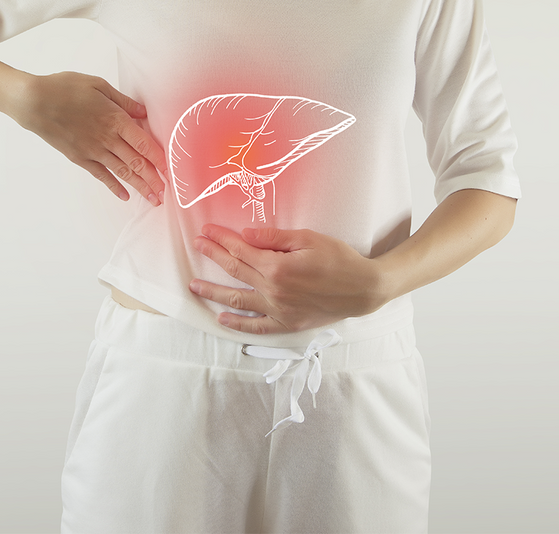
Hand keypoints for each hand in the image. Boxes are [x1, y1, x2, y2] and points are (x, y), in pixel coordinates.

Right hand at [11, 71, 165, 204]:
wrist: (34, 101)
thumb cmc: (65, 88)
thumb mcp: (98, 85)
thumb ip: (124, 101)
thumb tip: (143, 113)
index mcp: (115, 119)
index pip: (144, 143)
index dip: (159, 158)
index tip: (170, 169)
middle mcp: (107, 138)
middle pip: (136, 162)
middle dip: (153, 179)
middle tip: (166, 192)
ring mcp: (93, 150)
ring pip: (122, 172)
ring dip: (139, 186)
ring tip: (153, 199)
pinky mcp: (79, 157)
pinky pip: (101, 175)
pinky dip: (114, 186)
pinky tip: (125, 196)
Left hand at [189, 224, 387, 333]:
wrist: (363, 289)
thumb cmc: (339, 259)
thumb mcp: (309, 238)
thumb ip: (275, 237)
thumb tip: (245, 234)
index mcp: (278, 266)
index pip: (241, 250)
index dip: (222, 239)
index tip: (207, 231)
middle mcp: (273, 290)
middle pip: (235, 270)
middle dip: (213, 256)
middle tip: (197, 245)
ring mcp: (278, 309)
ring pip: (238, 300)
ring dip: (214, 292)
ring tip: (195, 286)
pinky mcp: (286, 323)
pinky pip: (256, 327)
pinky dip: (238, 324)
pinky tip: (222, 319)